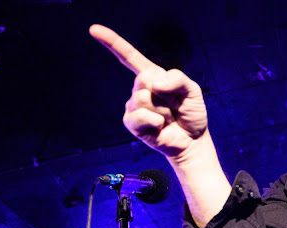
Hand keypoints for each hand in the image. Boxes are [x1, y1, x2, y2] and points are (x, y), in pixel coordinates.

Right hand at [89, 24, 206, 161]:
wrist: (192, 139)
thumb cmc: (191, 113)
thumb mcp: (192, 90)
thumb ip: (178, 79)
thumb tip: (154, 84)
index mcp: (152, 76)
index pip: (130, 57)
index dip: (112, 42)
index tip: (93, 29)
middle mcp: (139, 89)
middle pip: (145, 79)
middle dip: (166, 94)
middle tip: (175, 105)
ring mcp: (133, 105)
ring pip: (144, 98)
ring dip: (164, 110)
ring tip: (169, 117)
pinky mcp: (131, 123)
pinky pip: (141, 115)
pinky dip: (156, 121)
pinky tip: (161, 126)